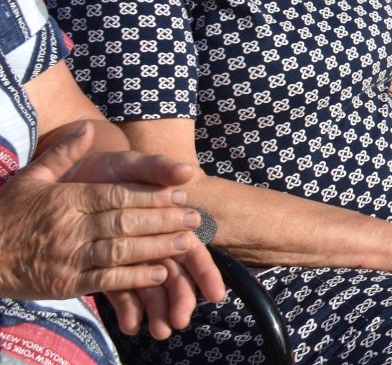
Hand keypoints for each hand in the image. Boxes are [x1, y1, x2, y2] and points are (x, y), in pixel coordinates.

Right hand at [0, 123, 210, 306]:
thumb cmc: (4, 215)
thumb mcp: (30, 179)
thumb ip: (62, 155)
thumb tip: (88, 129)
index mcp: (65, 200)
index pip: (117, 195)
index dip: (152, 196)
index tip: (180, 195)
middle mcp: (69, 228)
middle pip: (125, 222)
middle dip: (164, 220)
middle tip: (194, 218)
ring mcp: (67, 257)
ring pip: (120, 251)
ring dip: (157, 248)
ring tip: (187, 243)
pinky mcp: (64, 284)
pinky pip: (106, 280)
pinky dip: (135, 278)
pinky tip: (160, 273)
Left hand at [60, 140, 225, 339]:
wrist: (71, 174)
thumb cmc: (106, 167)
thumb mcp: (131, 163)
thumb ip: (158, 167)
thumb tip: (187, 172)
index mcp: (165, 220)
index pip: (191, 250)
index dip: (205, 272)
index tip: (216, 295)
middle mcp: (151, 241)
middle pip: (174, 274)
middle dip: (181, 299)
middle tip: (180, 321)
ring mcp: (129, 255)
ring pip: (150, 287)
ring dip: (158, 310)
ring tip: (159, 332)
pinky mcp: (104, 266)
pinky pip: (120, 292)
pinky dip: (128, 309)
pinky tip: (130, 326)